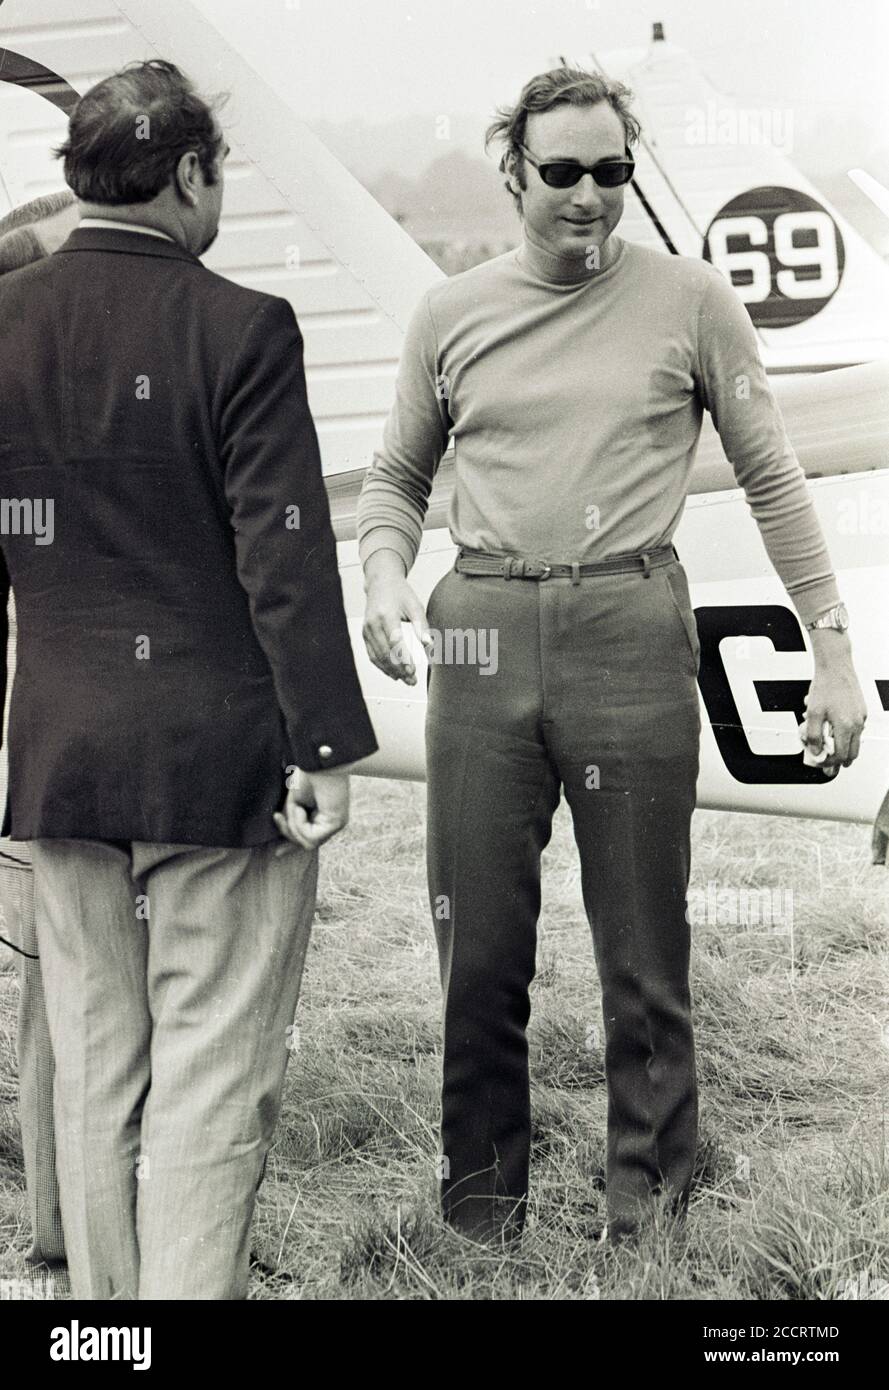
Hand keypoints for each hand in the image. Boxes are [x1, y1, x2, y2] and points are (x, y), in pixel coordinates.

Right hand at [273, 766, 349, 850]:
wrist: (315, 760)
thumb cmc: (305, 775)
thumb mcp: (294, 803)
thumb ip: (293, 821)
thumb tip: (290, 841)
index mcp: (323, 815)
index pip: (309, 838)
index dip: (292, 846)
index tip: (277, 854)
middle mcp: (332, 822)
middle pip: (306, 843)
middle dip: (289, 832)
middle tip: (277, 816)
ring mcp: (336, 823)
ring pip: (307, 843)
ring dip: (293, 825)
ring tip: (293, 806)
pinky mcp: (337, 823)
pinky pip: (311, 837)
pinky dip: (299, 823)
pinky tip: (299, 807)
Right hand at [362, 551, 433, 684]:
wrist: (381, 582)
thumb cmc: (400, 594)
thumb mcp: (415, 606)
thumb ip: (422, 627)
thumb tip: (430, 646)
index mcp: (386, 615)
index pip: (394, 641)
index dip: (403, 658)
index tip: (412, 670)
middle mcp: (373, 623)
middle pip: (385, 653)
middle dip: (399, 669)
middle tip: (412, 680)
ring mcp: (366, 630)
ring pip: (377, 657)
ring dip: (391, 671)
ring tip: (406, 680)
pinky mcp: (364, 634)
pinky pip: (372, 655)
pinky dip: (382, 666)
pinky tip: (393, 673)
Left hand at [804, 630, 867, 768]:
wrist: (836, 666)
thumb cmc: (825, 687)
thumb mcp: (812, 713)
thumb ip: (813, 735)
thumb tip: (815, 751)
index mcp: (846, 726)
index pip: (841, 755)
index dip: (830, 763)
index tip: (821, 762)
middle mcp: (857, 723)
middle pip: (852, 753)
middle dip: (839, 760)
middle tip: (827, 762)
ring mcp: (861, 717)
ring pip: (854, 741)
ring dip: (841, 745)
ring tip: (825, 741)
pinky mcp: (861, 711)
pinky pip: (854, 729)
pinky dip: (844, 732)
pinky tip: (830, 725)